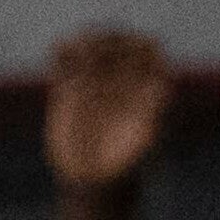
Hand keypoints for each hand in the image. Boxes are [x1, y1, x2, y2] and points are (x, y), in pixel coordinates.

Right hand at [48, 27, 169, 187]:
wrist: (96, 178)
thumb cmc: (128, 162)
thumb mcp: (147, 140)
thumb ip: (156, 116)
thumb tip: (164, 93)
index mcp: (148, 80)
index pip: (147, 48)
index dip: (135, 44)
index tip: (122, 50)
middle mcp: (124, 76)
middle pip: (117, 43)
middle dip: (105, 40)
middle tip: (91, 48)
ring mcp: (96, 81)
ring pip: (90, 49)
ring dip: (81, 41)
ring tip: (69, 44)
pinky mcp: (70, 90)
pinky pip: (66, 65)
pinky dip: (61, 54)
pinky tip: (56, 50)